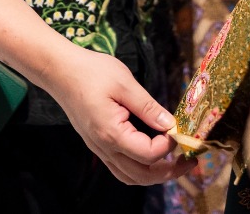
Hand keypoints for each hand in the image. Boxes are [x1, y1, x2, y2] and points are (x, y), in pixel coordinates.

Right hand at [41, 45, 185, 185]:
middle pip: (141, 176)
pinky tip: (150, 158)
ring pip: (130, 177)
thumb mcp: (124, 83)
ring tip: (174, 164)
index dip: (168, 145)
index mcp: (112, 133)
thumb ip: (148, 106)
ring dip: (154, 175)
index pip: (149, 154)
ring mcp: (99, 149)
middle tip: (189, 161)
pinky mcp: (97, 144)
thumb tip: (171, 124)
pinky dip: (138, 170)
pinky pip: (120, 168)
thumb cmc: (91, 72)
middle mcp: (104, 148)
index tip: (177, 128)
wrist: (60, 71)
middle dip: (168, 171)